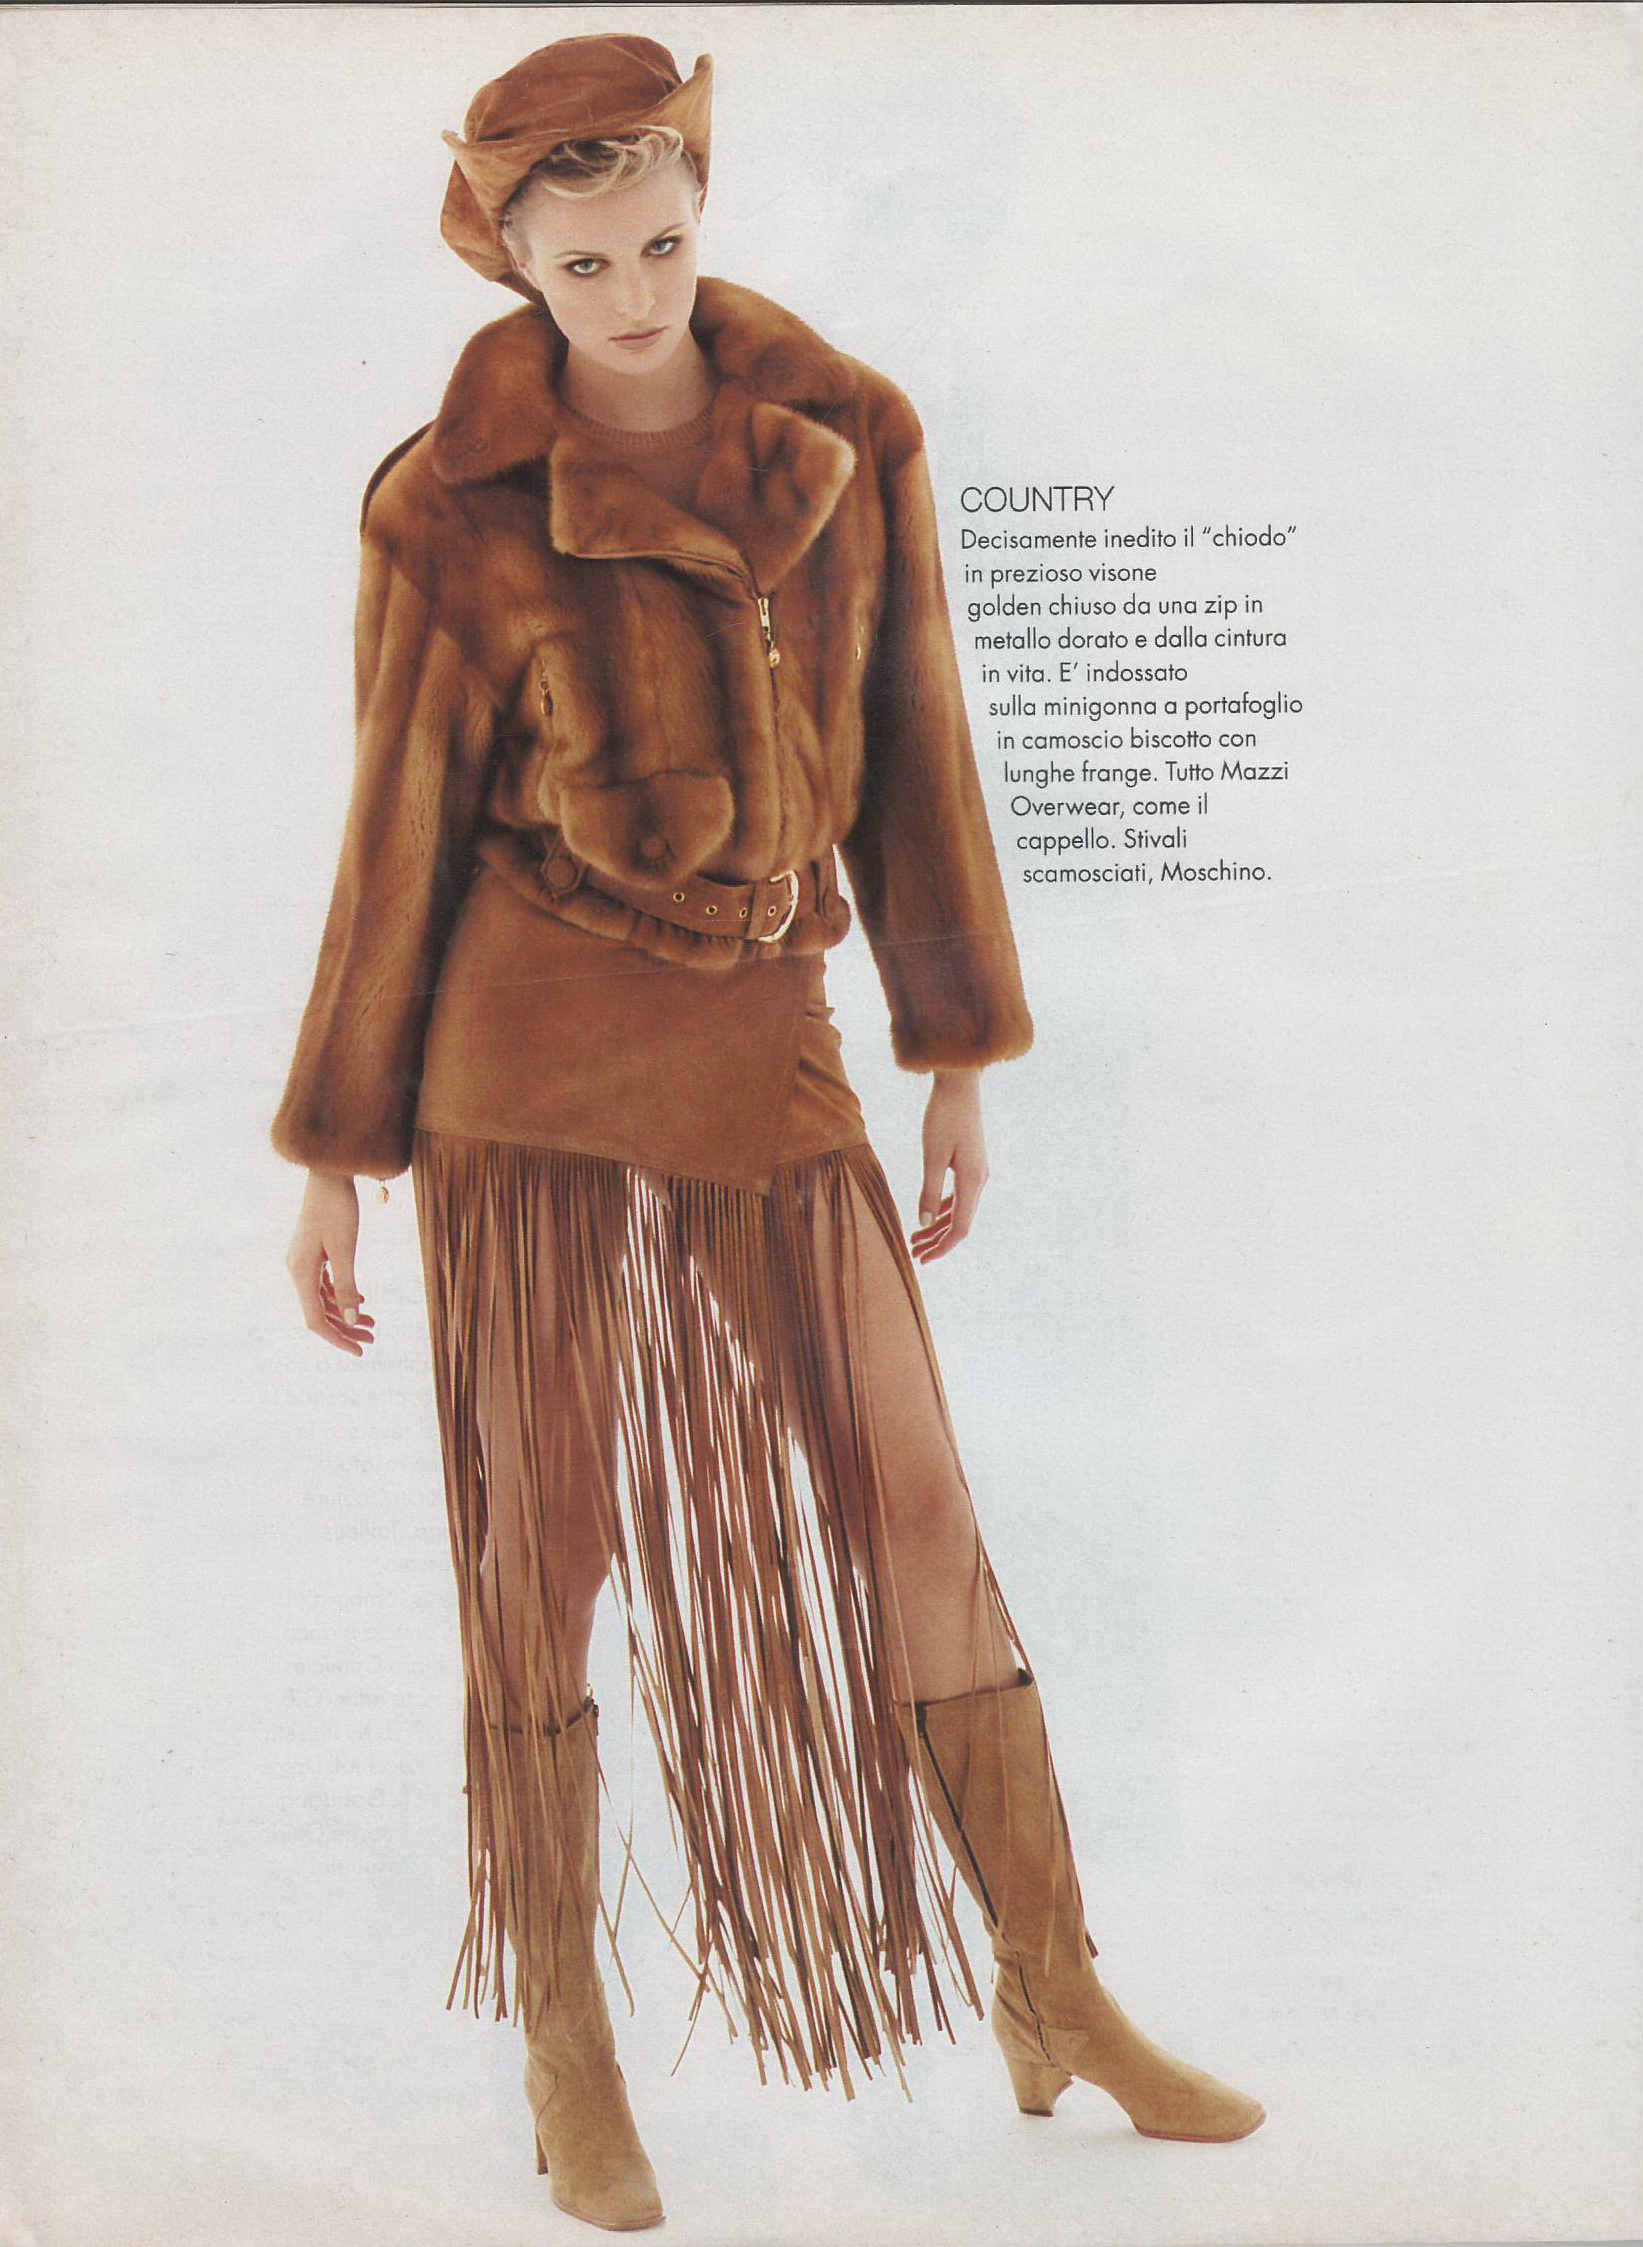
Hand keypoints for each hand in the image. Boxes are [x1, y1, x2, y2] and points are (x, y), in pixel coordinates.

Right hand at [286, 1168, 376, 1355]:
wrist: (328, 1175)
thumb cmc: (337, 1208)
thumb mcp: (345, 1248)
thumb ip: (346, 1284)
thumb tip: (349, 1318)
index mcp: (301, 1272)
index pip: (315, 1319)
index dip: (336, 1339)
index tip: (359, 1351)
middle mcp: (297, 1270)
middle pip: (320, 1312)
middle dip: (345, 1328)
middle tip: (372, 1337)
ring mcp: (304, 1262)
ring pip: (324, 1299)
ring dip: (345, 1312)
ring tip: (372, 1322)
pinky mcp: (313, 1254)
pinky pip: (325, 1284)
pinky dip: (342, 1294)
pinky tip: (360, 1299)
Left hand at [912, 1068, 988, 1262]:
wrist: (960, 1086)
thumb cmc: (944, 1117)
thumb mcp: (932, 1155)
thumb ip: (928, 1190)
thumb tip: (923, 1223)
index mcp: (972, 1182)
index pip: (960, 1228)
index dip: (942, 1248)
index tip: (922, 1260)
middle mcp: (979, 1181)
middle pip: (959, 1223)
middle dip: (936, 1241)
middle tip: (913, 1253)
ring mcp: (976, 1172)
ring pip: (958, 1210)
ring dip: (937, 1226)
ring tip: (915, 1238)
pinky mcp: (970, 1163)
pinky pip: (958, 1196)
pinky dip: (942, 1208)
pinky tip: (927, 1214)